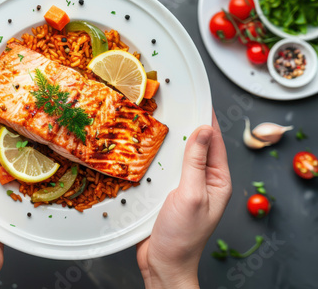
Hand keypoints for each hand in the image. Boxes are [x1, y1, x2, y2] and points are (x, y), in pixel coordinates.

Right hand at [136, 112, 231, 288]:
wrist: (163, 263)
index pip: (214, 141)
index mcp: (216, 180)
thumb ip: (196, 162)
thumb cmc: (182, 236)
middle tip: (172, 104)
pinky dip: (155, 155)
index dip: (206, 118)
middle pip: (195, 145)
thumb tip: (204, 130)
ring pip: (177, 155)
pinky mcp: (166, 191)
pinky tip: (144, 146)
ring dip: (167, 140)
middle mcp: (202, 180)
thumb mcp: (191, 195)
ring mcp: (183, 185)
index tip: (197, 97)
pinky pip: (163, 167)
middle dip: (185, 125)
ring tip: (156, 120)